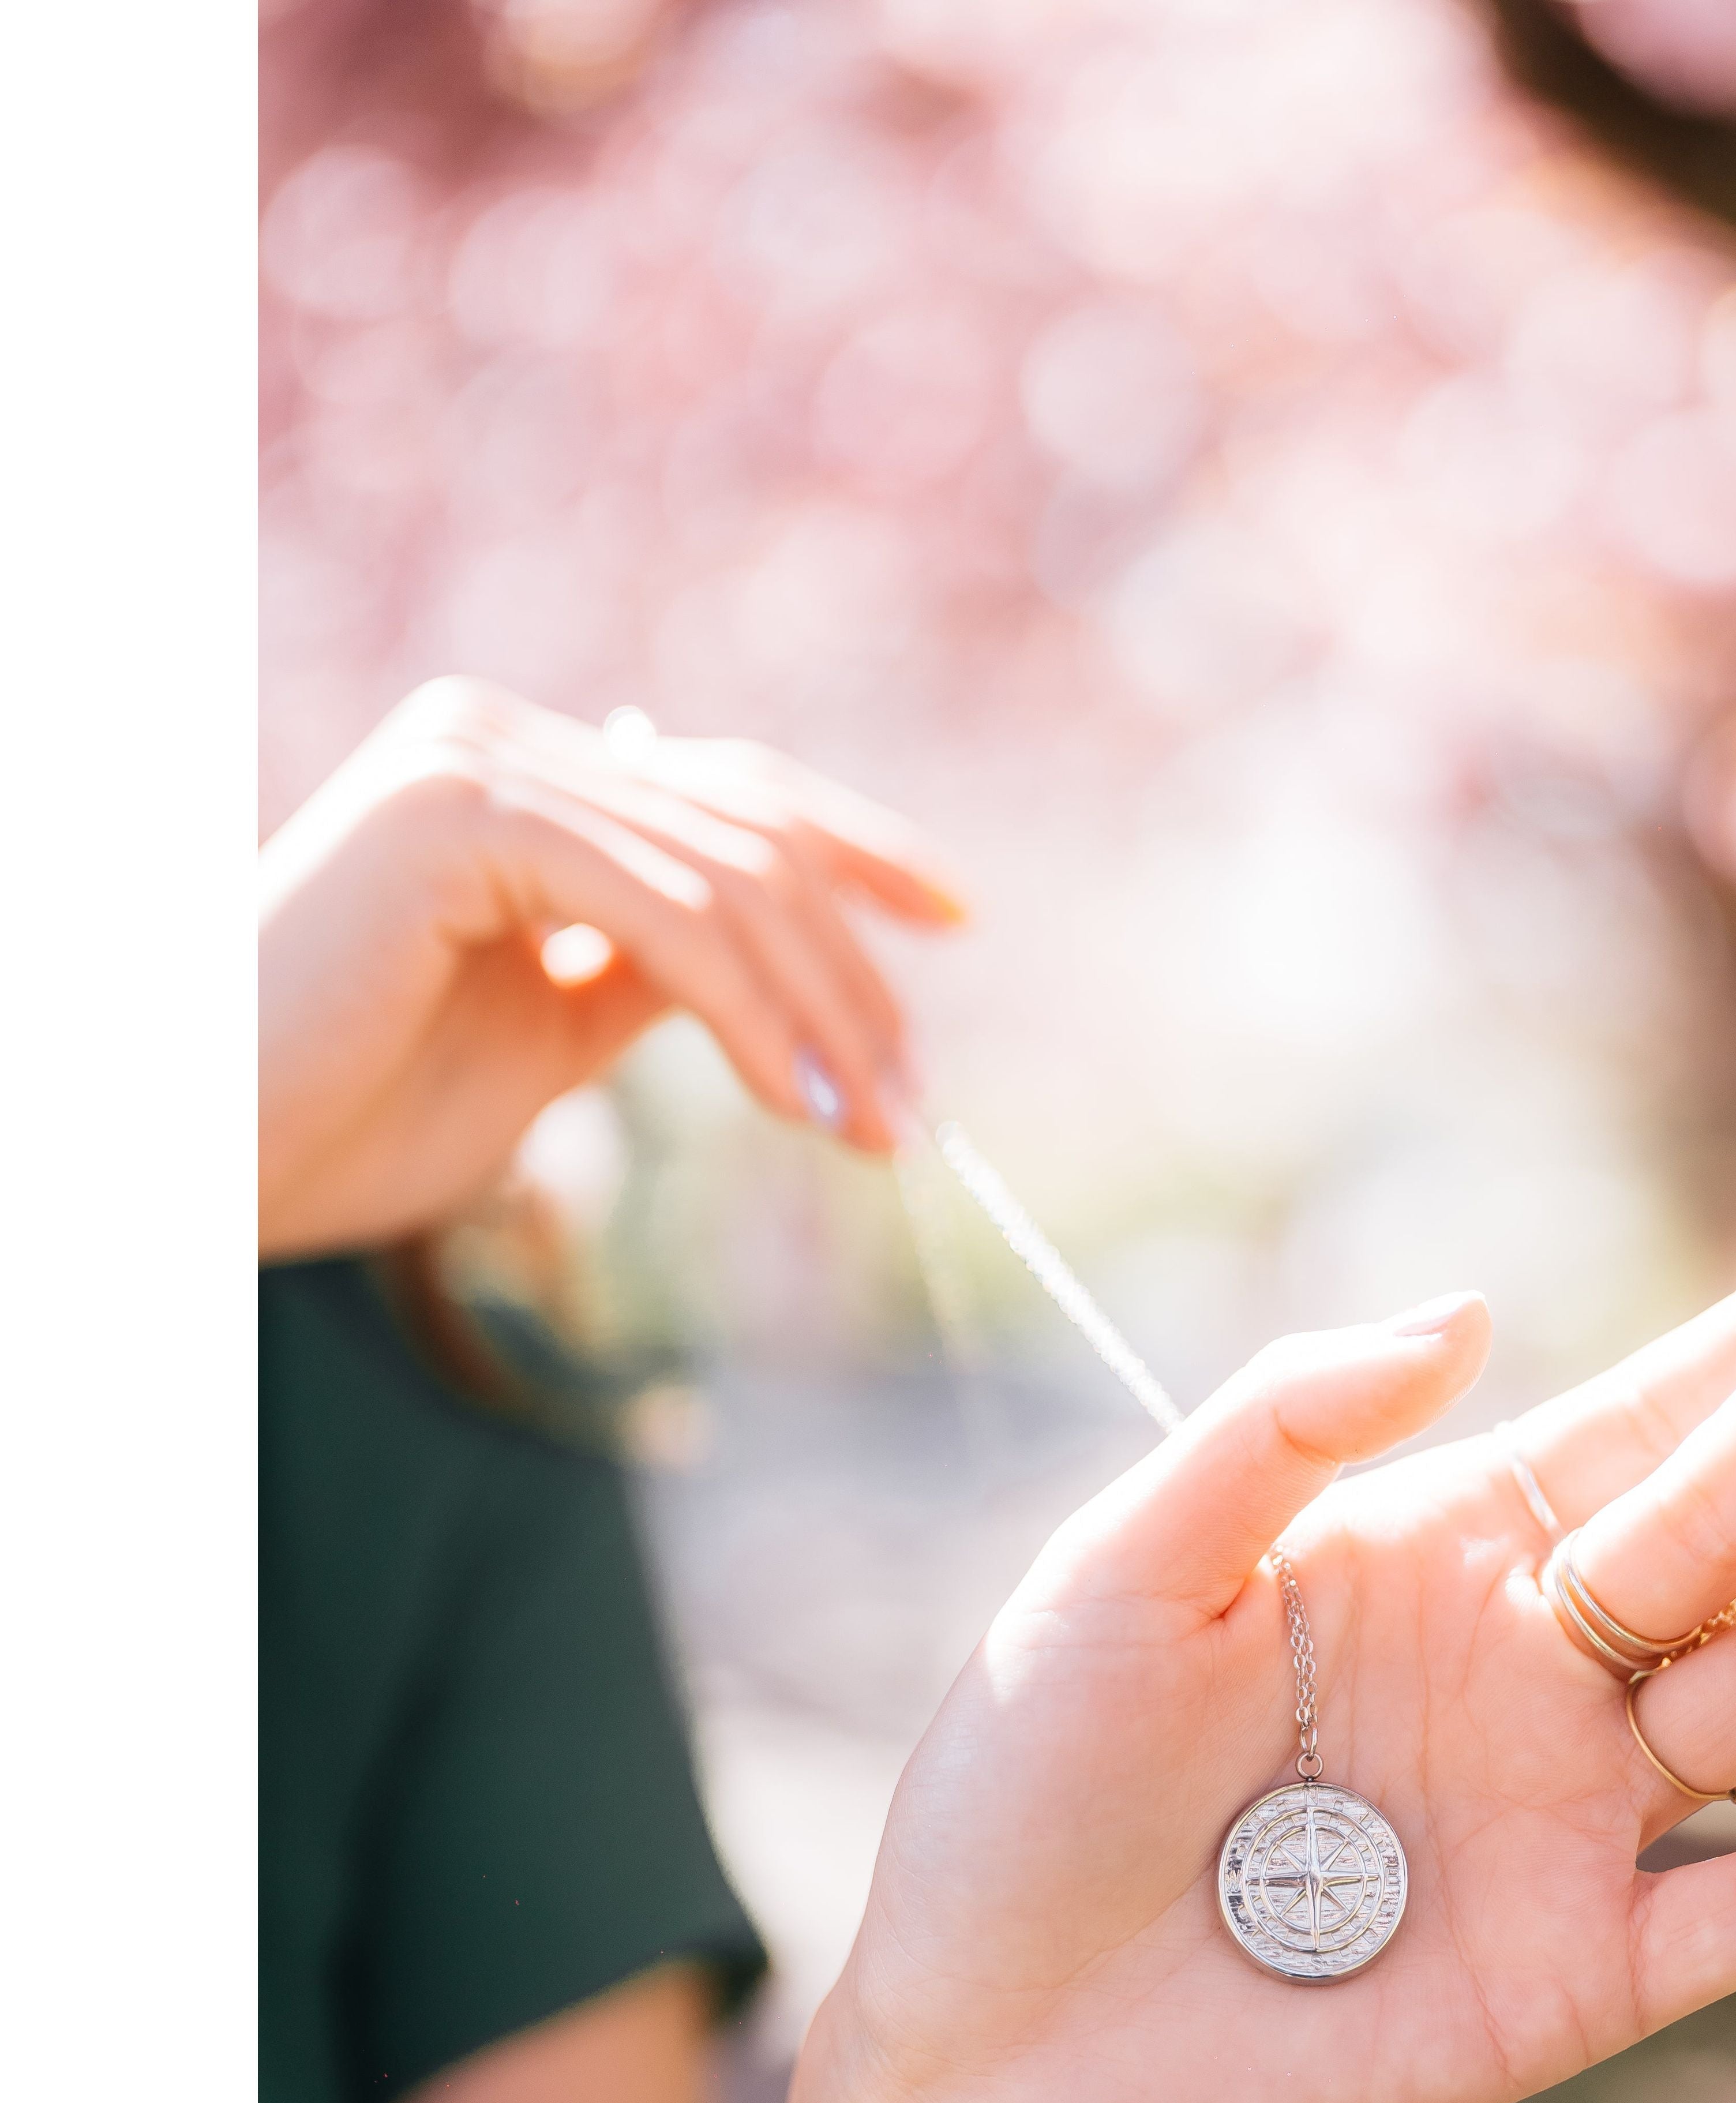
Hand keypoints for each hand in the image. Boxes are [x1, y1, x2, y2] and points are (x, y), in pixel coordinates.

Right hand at [257, 679, 963, 1255]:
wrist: (208, 1154)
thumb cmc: (355, 1108)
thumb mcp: (551, 1036)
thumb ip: (649, 977)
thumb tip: (774, 974)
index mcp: (520, 779)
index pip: (728, 792)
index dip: (857, 849)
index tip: (954, 918)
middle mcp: (500, 742)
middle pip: (749, 835)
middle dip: (857, 975)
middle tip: (914, 1099)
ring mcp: (477, 764)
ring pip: (726, 878)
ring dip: (823, 1015)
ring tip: (874, 1126)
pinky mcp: (461, 818)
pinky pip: (663, 914)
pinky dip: (750, 1013)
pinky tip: (794, 1101)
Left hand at [649, 1226, 1735, 2102]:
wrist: (983, 2056)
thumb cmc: (1025, 1791)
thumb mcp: (1122, 1569)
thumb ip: (1280, 1431)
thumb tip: (1470, 1310)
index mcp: (1424, 1562)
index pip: (1621, 1430)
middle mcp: (1518, 1677)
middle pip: (1707, 1531)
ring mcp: (1559, 1826)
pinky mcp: (1574, 1979)